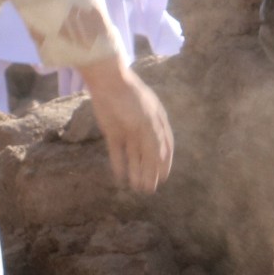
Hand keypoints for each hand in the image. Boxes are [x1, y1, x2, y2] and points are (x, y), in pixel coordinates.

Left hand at [79, 56, 173, 191]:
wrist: (108, 83)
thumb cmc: (133, 101)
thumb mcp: (148, 122)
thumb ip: (155, 142)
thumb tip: (162, 161)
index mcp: (157, 123)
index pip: (164, 147)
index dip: (164, 164)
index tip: (163, 179)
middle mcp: (143, 128)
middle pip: (148, 154)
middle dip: (149, 172)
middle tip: (148, 191)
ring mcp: (127, 130)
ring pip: (133, 155)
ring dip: (135, 171)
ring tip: (136, 188)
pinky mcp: (112, 131)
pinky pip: (117, 152)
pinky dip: (119, 165)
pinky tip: (120, 178)